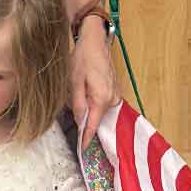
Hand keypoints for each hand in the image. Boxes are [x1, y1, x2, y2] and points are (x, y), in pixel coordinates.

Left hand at [69, 16, 119, 145]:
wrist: (95, 41)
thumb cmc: (83, 58)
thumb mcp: (74, 82)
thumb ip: (77, 104)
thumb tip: (80, 121)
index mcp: (102, 98)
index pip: (94, 125)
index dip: (87, 138)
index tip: (82, 149)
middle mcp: (113, 99)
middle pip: (98, 119)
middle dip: (86, 124)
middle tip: (76, 132)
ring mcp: (116, 95)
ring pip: (101, 111)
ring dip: (90, 112)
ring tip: (79, 107)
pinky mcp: (115, 90)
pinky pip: (104, 104)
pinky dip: (95, 105)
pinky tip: (86, 98)